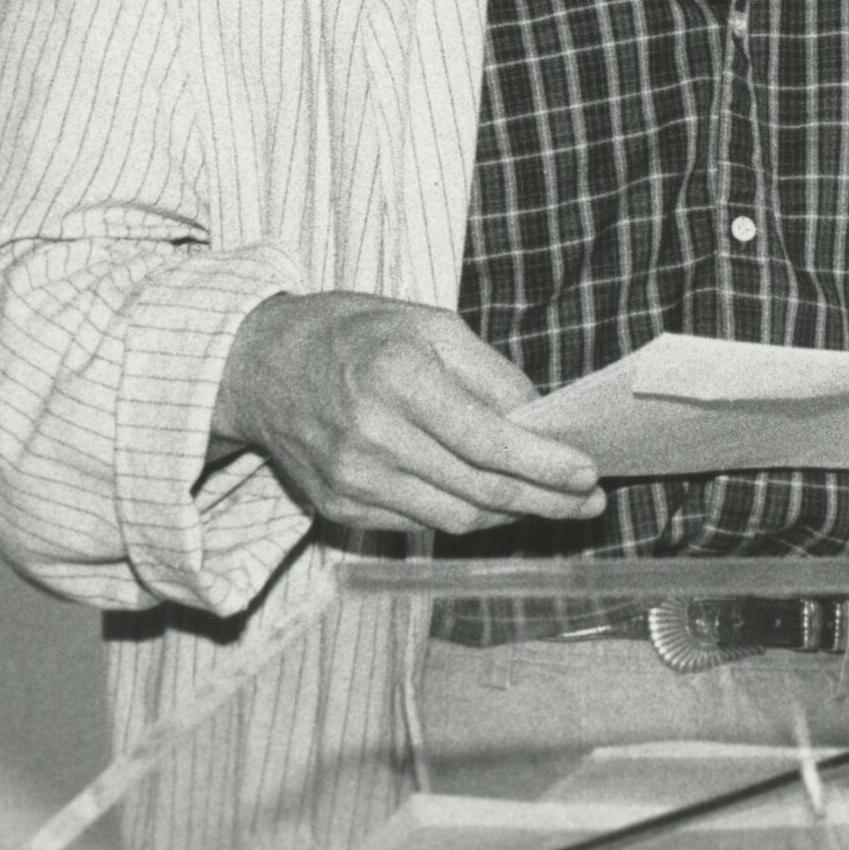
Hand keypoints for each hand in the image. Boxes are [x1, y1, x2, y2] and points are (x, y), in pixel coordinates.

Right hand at [212, 294, 604, 536]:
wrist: (259, 366)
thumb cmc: (354, 333)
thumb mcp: (428, 324)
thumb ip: (489, 373)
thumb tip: (542, 419)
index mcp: (400, 377)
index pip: (488, 440)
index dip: (545, 464)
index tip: (588, 473)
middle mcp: (373, 434)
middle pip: (480, 487)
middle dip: (546, 499)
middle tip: (588, 502)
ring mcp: (353, 478)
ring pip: (455, 517)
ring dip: (511, 515)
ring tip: (551, 503)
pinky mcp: (339, 507)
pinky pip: (420, 525)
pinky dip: (464, 516)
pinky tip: (492, 503)